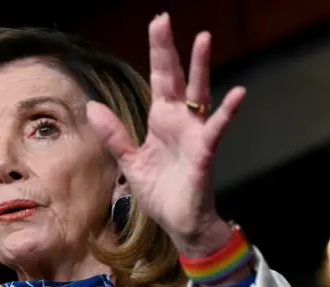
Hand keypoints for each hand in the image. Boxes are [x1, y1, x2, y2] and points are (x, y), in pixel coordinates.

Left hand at [86, 13, 244, 256]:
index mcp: (161, 121)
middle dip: (170, 50)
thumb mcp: (131, 161)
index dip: (158, 53)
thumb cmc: (161, 192)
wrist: (179, 222)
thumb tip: (93, 106)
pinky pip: (216, 130)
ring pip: (199, 95)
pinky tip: (236, 94)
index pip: (160, 80)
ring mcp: (193, 135)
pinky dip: (226, 113)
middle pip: (175, 78)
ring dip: (201, 68)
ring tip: (203, 39)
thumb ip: (114, 135)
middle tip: (164, 20)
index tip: (157, 23)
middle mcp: (179, 122)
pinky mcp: (204, 153)